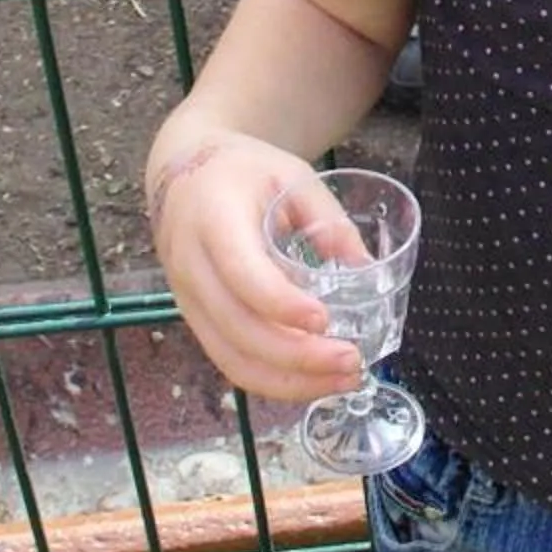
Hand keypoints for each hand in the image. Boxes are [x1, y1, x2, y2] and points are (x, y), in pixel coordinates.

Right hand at [146, 132, 366, 402]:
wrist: (183, 170)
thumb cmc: (242, 171)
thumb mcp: (290, 175)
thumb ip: (328, 219)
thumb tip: (367, 270)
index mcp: (213, 219)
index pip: (242, 273)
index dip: (282, 304)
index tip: (325, 320)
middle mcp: (191, 265)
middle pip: (238, 329)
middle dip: (297, 356)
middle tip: (351, 360)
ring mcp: (187, 298)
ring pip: (231, 359)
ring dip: (289, 381)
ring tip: (342, 380)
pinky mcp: (194, 319)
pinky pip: (229, 361)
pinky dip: (272, 380)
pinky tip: (313, 380)